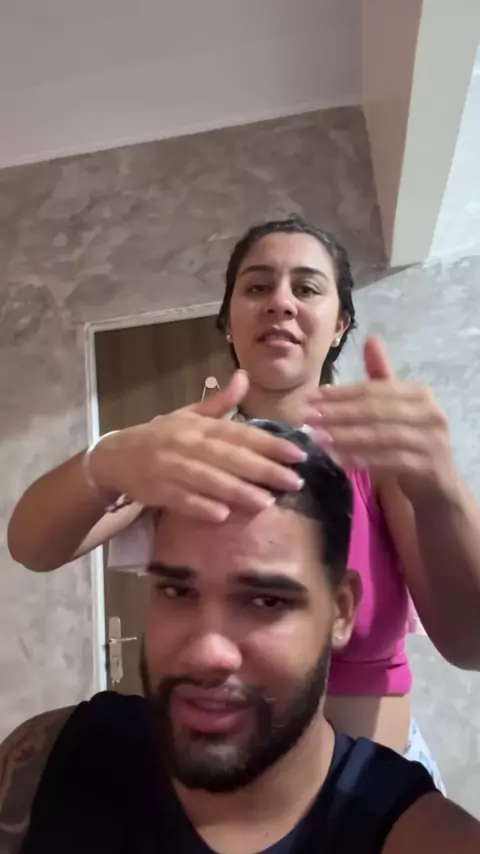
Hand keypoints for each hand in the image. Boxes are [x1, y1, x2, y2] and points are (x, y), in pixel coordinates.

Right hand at [89, 371, 305, 521]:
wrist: (116, 456)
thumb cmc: (161, 437)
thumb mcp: (188, 415)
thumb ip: (220, 404)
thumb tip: (244, 377)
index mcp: (199, 426)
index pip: (240, 433)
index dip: (270, 443)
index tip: (298, 454)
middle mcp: (188, 444)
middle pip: (230, 457)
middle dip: (264, 470)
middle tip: (294, 482)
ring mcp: (171, 467)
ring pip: (208, 479)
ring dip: (237, 491)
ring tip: (266, 502)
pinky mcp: (157, 490)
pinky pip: (181, 499)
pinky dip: (200, 506)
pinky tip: (222, 515)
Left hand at [305, 336, 457, 503]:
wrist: (435, 485)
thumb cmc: (408, 443)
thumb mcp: (394, 409)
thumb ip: (381, 378)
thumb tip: (371, 338)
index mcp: (419, 394)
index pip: (373, 390)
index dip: (340, 394)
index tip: (310, 398)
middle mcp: (431, 413)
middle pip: (375, 410)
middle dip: (337, 414)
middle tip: (307, 418)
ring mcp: (432, 440)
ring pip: (381, 435)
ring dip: (345, 437)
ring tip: (318, 439)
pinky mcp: (429, 465)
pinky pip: (390, 460)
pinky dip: (364, 459)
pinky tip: (341, 460)